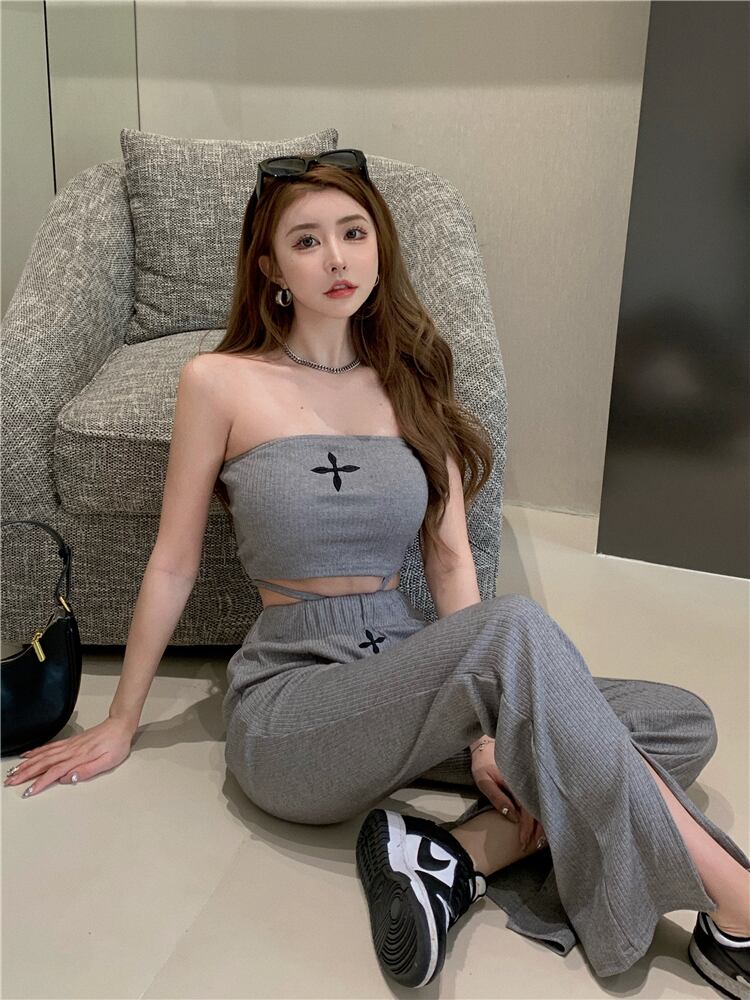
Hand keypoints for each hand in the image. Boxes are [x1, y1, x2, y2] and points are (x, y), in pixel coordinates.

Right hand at [3, 717, 135, 796]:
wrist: (120, 726)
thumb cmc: (116, 745)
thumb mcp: (108, 762)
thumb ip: (87, 771)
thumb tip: (68, 778)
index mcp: (79, 758)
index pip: (54, 772)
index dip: (40, 782)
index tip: (28, 791)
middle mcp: (71, 751)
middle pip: (44, 763)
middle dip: (26, 773)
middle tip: (11, 781)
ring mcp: (69, 745)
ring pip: (43, 755)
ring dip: (27, 763)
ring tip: (14, 770)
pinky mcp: (70, 741)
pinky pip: (50, 746)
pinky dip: (36, 751)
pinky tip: (28, 755)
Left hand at [470, 737, 546, 851]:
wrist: (487, 744)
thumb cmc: (484, 763)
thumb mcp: (484, 780)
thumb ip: (497, 797)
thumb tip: (513, 817)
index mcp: (519, 783)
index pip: (528, 811)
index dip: (527, 828)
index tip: (524, 842)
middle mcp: (528, 783)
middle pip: (539, 810)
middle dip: (538, 830)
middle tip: (533, 847)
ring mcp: (531, 782)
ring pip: (541, 806)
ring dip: (542, 823)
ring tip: (539, 840)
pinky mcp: (531, 782)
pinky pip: (538, 800)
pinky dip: (541, 813)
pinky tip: (542, 824)